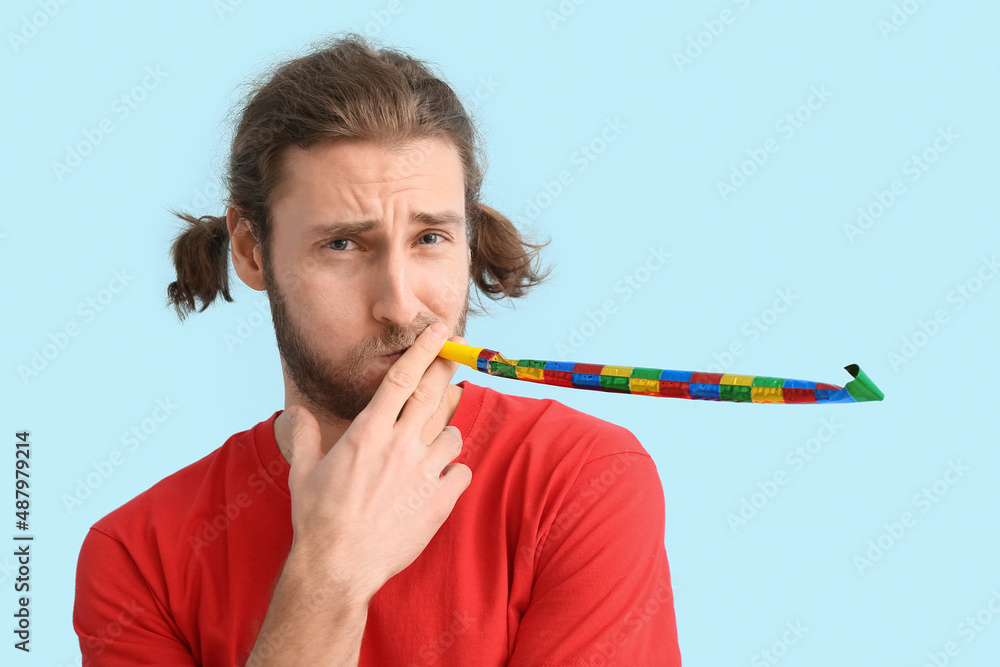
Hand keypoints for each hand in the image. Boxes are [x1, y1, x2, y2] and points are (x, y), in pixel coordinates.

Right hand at [282, 323, 472, 602]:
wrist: (338, 567)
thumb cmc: (317, 519)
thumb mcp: (303, 472)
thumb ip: (304, 436)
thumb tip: (297, 413)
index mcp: (368, 433)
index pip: (401, 379)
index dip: (424, 350)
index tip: (440, 331)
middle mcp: (400, 446)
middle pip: (433, 395)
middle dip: (447, 370)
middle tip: (456, 357)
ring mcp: (424, 472)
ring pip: (452, 434)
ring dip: (445, 434)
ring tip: (429, 447)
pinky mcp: (440, 500)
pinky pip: (462, 471)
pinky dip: (454, 471)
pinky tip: (439, 481)